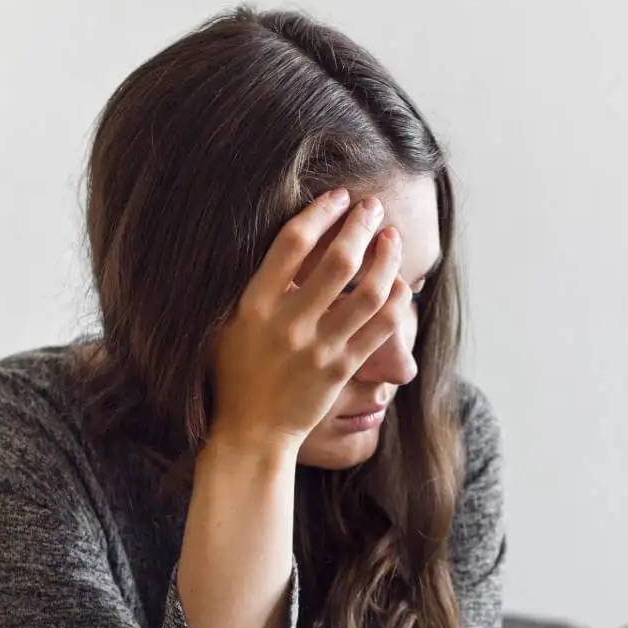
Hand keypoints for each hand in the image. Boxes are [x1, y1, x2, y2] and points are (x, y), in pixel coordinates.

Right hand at [210, 186, 410, 454]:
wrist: (252, 431)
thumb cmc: (236, 373)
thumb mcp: (228, 325)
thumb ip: (252, 286)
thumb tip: (283, 239)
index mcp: (255, 305)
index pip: (293, 242)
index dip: (321, 212)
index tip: (339, 196)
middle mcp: (289, 324)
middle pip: (339, 261)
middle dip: (361, 226)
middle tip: (373, 208)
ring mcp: (319, 349)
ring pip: (369, 293)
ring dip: (387, 259)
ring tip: (391, 239)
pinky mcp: (342, 370)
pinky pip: (381, 329)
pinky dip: (396, 301)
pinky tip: (399, 284)